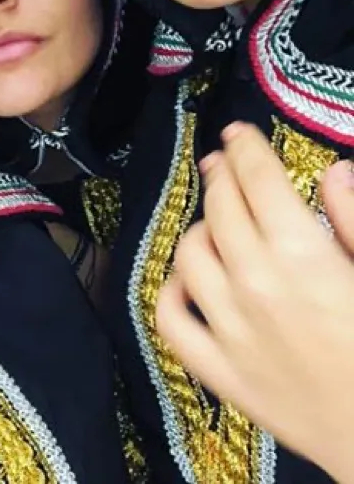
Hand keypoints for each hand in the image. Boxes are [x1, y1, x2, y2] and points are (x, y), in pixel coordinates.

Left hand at [156, 122, 353, 481]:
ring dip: (200, 227)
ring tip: (215, 218)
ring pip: (190, 255)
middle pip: (221, 209)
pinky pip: (172, 321)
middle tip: (222, 162)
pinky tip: (187, 277)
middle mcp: (255, 286)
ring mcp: (229, 331)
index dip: (245, 148)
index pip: (257, 181)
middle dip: (220, 175)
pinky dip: (171, 290)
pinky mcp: (219, 371)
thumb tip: (333, 170)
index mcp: (302, 258)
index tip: (237, 132)